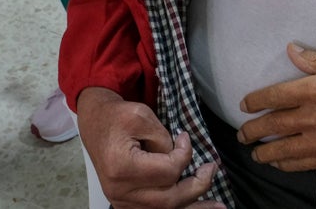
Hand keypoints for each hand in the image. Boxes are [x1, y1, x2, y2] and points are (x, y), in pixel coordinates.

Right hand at [77, 87, 225, 208]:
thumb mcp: (143, 116)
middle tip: (212, 170)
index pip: (168, 171)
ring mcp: (121, 201)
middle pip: (168, 199)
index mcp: (122, 166)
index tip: (185, 138)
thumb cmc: (118, 116)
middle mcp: (120, 190)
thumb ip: (164, 139)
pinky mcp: (125, 204)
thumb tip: (181, 157)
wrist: (96, 123)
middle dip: (197, 186)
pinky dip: (177, 208)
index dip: (184, 155)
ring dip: (193, 207)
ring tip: (219, 206)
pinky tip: (195, 207)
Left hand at [236, 43, 315, 171]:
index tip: (244, 104)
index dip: (255, 101)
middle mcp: (315, 117)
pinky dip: (287, 165)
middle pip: (274, 125)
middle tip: (241, 133)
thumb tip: (292, 51)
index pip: (275, 97)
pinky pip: (304, 163)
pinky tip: (279, 163)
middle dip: (252, 130)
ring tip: (254, 151)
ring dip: (265, 152)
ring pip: (285, 150)